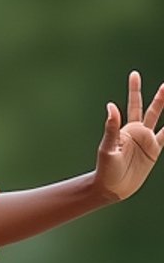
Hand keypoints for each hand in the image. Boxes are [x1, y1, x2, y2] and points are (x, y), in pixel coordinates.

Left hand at [95, 72, 163, 201]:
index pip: (133, 104)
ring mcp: (147, 141)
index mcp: (127, 127)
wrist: (112, 188)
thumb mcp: (108, 147)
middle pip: (151, 109)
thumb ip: (112, 127)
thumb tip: (111, 105)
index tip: (134, 74)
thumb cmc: (105, 168)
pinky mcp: (153, 152)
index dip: (135, 89)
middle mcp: (138, 131)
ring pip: (161, 121)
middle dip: (159, 97)